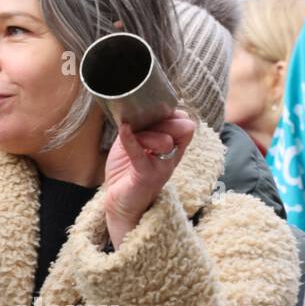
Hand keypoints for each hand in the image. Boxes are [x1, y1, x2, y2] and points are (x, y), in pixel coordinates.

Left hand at [103, 110, 195, 248]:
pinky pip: (140, 154)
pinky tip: (124, 129)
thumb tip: (138, 106)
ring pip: (164, 140)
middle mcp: (173, 156)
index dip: (170, 113)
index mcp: (173, 145)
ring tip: (131, 136)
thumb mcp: (134, 141)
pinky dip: (130, 139)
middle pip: (180, 128)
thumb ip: (140, 125)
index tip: (154, 112)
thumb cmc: (127, 168)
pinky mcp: (147, 175)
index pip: (185, 122)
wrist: (119, 199)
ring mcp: (163, 167)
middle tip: (143, 124)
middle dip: (161, 120)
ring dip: (145, 134)